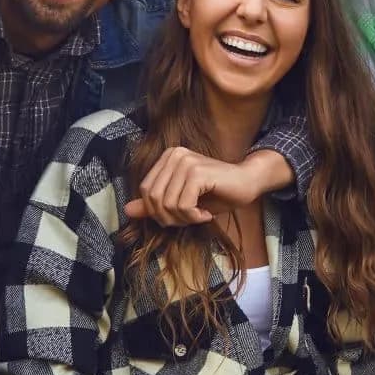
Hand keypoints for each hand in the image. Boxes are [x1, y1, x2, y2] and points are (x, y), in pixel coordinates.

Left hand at [122, 147, 280, 226]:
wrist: (247, 184)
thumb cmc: (216, 193)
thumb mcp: (181, 202)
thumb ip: (155, 204)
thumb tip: (128, 210)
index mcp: (167, 157)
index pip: (145, 192)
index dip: (158, 212)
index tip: (180, 216)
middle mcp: (174, 155)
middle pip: (153, 199)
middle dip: (170, 217)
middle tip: (189, 219)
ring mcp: (185, 161)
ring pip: (167, 204)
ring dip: (184, 219)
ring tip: (199, 215)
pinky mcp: (197, 172)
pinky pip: (183, 205)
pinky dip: (193, 217)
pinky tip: (206, 214)